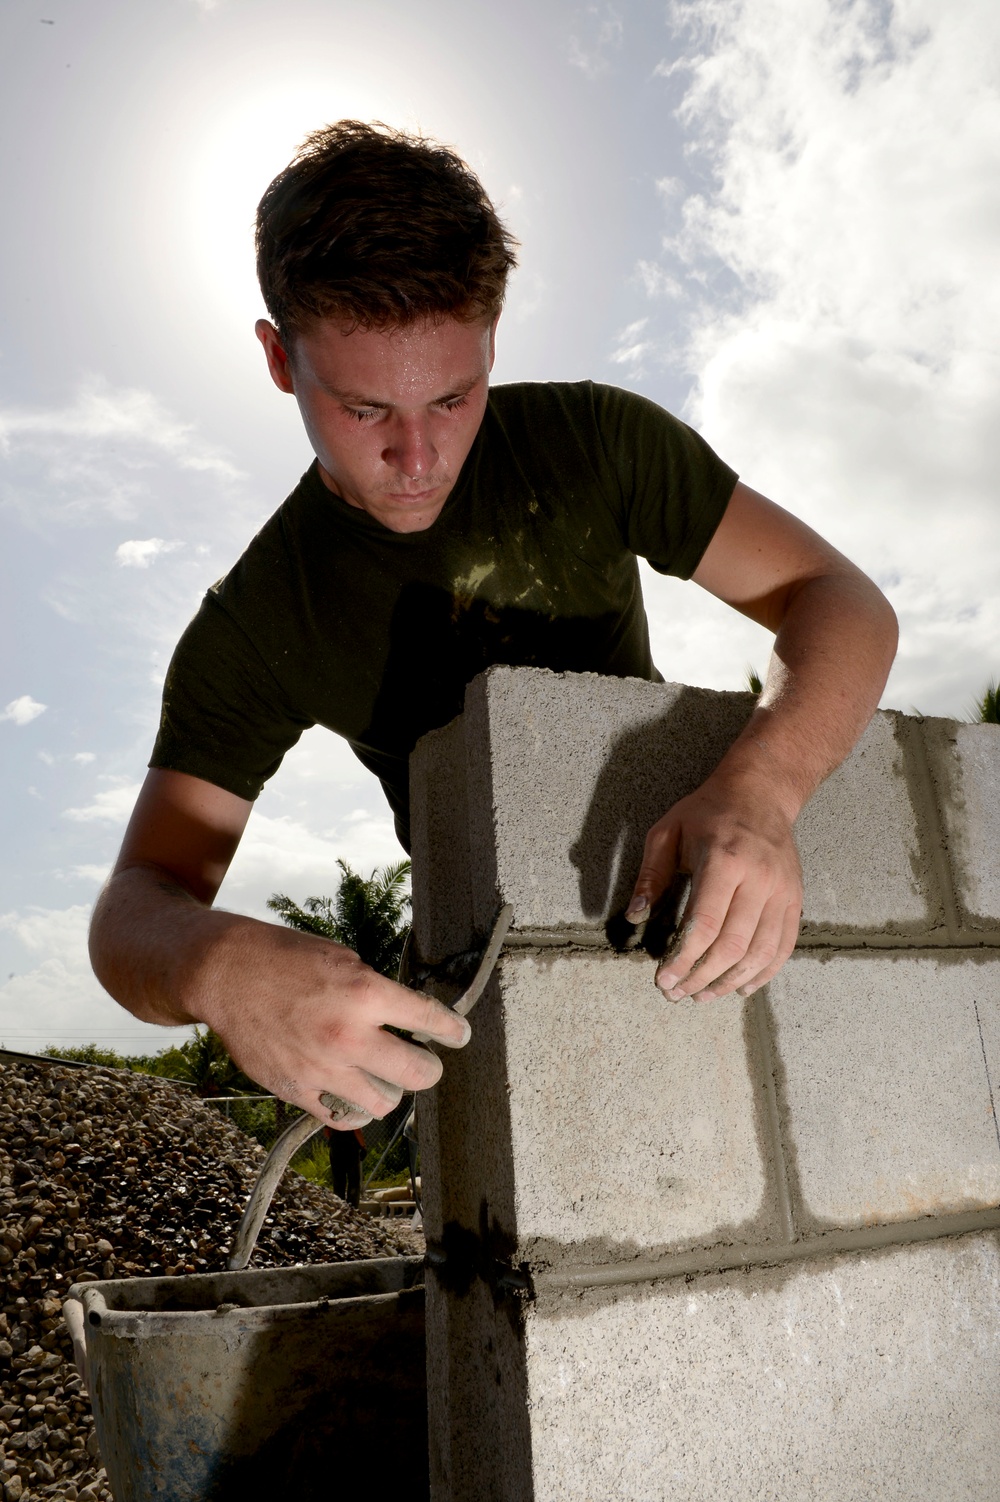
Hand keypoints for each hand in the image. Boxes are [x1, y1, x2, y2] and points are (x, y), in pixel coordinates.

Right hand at [197, 917, 470, 1129]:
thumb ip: (376, 992)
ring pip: (384, 1103)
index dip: (453, 1030)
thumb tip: (408, 1018)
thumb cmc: (287, 959)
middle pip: (418, 1074)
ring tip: (383, 1075)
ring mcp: (323, 1068)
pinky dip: (353, 1107)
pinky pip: (341, 1116)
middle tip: (423, 1061)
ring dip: (390, 1090)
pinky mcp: (297, 1089)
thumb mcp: (343, 960)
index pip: (430, 1019)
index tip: (460, 1035)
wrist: (227, 975)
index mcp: (365, 993)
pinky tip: (353, 1091)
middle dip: (428, 1068)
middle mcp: (349, 1035)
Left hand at [625, 771, 802, 1001]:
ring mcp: (782, 891)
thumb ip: (650, 875)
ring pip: (760, 953)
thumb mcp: (668, 831)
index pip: (704, 925)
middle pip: (732, 946)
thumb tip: (635, 917)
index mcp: (724, 860)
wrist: (761, 792)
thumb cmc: (708, 812)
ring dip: (729, 983)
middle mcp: (758, 879)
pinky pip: (783, 947)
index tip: (663, 979)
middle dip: (700, 977)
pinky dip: (762, 974)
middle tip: (676, 993)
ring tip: (702, 995)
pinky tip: (739, 987)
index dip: (682, 959)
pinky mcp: (794, 900)